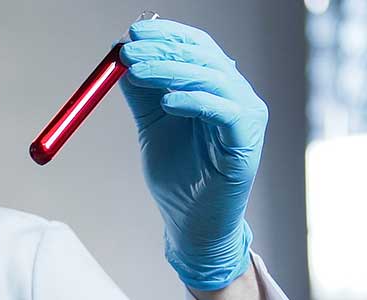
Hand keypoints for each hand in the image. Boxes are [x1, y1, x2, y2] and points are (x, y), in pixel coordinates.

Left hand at [118, 19, 266, 290]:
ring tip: (137, 71)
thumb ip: (141, 92)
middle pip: (203, 56)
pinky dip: (194, 101)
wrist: (190, 223)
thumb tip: (119, 55)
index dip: (167, 34)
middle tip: (128, 51)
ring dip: (170, 70)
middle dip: (163, 49)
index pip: (197, 46)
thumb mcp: (152, 124)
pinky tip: (167, 103)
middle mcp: (236, 94)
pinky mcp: (247, 141)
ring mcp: (246, 116)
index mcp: (216, 86)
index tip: (133, 32)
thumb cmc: (176, 175)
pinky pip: (224, 110)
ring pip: (211, 77)